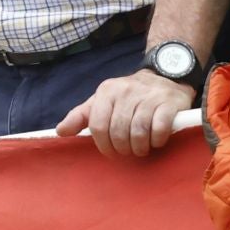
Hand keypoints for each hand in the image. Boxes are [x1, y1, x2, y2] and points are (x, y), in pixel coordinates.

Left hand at [55, 70, 194, 157]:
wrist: (164, 77)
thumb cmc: (129, 96)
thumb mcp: (103, 101)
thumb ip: (81, 116)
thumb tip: (61, 132)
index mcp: (107, 91)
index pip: (98, 126)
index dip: (103, 145)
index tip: (111, 152)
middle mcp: (126, 90)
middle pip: (118, 131)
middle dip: (123, 148)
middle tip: (128, 152)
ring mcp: (148, 96)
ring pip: (138, 131)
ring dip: (139, 147)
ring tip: (140, 149)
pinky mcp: (168, 102)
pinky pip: (159, 128)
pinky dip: (156, 140)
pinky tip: (156, 141)